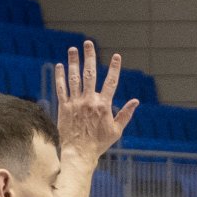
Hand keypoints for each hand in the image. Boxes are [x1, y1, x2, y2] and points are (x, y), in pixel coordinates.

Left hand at [55, 40, 137, 163]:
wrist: (80, 153)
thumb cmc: (100, 143)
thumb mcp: (116, 130)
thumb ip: (125, 114)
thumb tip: (136, 101)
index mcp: (103, 106)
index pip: (111, 82)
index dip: (115, 68)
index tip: (117, 56)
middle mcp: (89, 101)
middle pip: (90, 74)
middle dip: (89, 57)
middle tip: (88, 43)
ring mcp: (75, 103)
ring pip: (74, 78)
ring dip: (73, 62)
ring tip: (73, 49)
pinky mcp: (64, 107)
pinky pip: (61, 88)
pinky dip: (60, 76)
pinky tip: (60, 66)